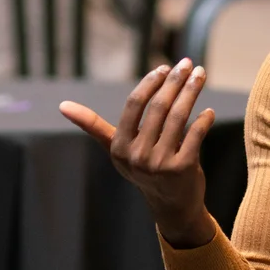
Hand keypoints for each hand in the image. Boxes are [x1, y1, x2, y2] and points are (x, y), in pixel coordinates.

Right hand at [59, 58, 217, 248]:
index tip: (165, 68)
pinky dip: (203, 119)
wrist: (171, 205)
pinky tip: (207, 110)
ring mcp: (160, 164)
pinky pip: (195, 135)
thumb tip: (62, 105)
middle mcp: (137, 156)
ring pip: (179, 117)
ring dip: (192, 91)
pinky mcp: (182, 169)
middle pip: (158, 107)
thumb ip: (93, 125)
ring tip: (200, 75)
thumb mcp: (117, 149)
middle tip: (187, 64)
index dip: (150, 83)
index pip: (134, 105)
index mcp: (119, 147)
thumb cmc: (144, 168)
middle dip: (175, 81)